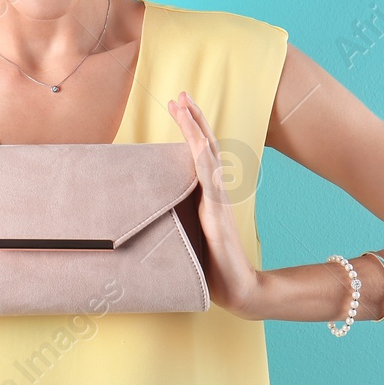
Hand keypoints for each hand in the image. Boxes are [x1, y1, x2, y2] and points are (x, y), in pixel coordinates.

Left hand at [167, 91, 263, 318]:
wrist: (236, 290)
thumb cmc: (209, 266)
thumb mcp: (186, 234)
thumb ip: (175, 218)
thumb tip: (148, 210)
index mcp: (208, 195)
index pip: (200, 153)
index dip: (192, 128)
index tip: (179, 105)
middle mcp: (214, 192)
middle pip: (206, 145)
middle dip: (193, 119)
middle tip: (180, 94)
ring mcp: (217, 201)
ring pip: (207, 155)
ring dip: (195, 128)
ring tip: (184, 104)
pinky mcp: (217, 215)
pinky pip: (210, 181)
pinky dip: (204, 158)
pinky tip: (199, 141)